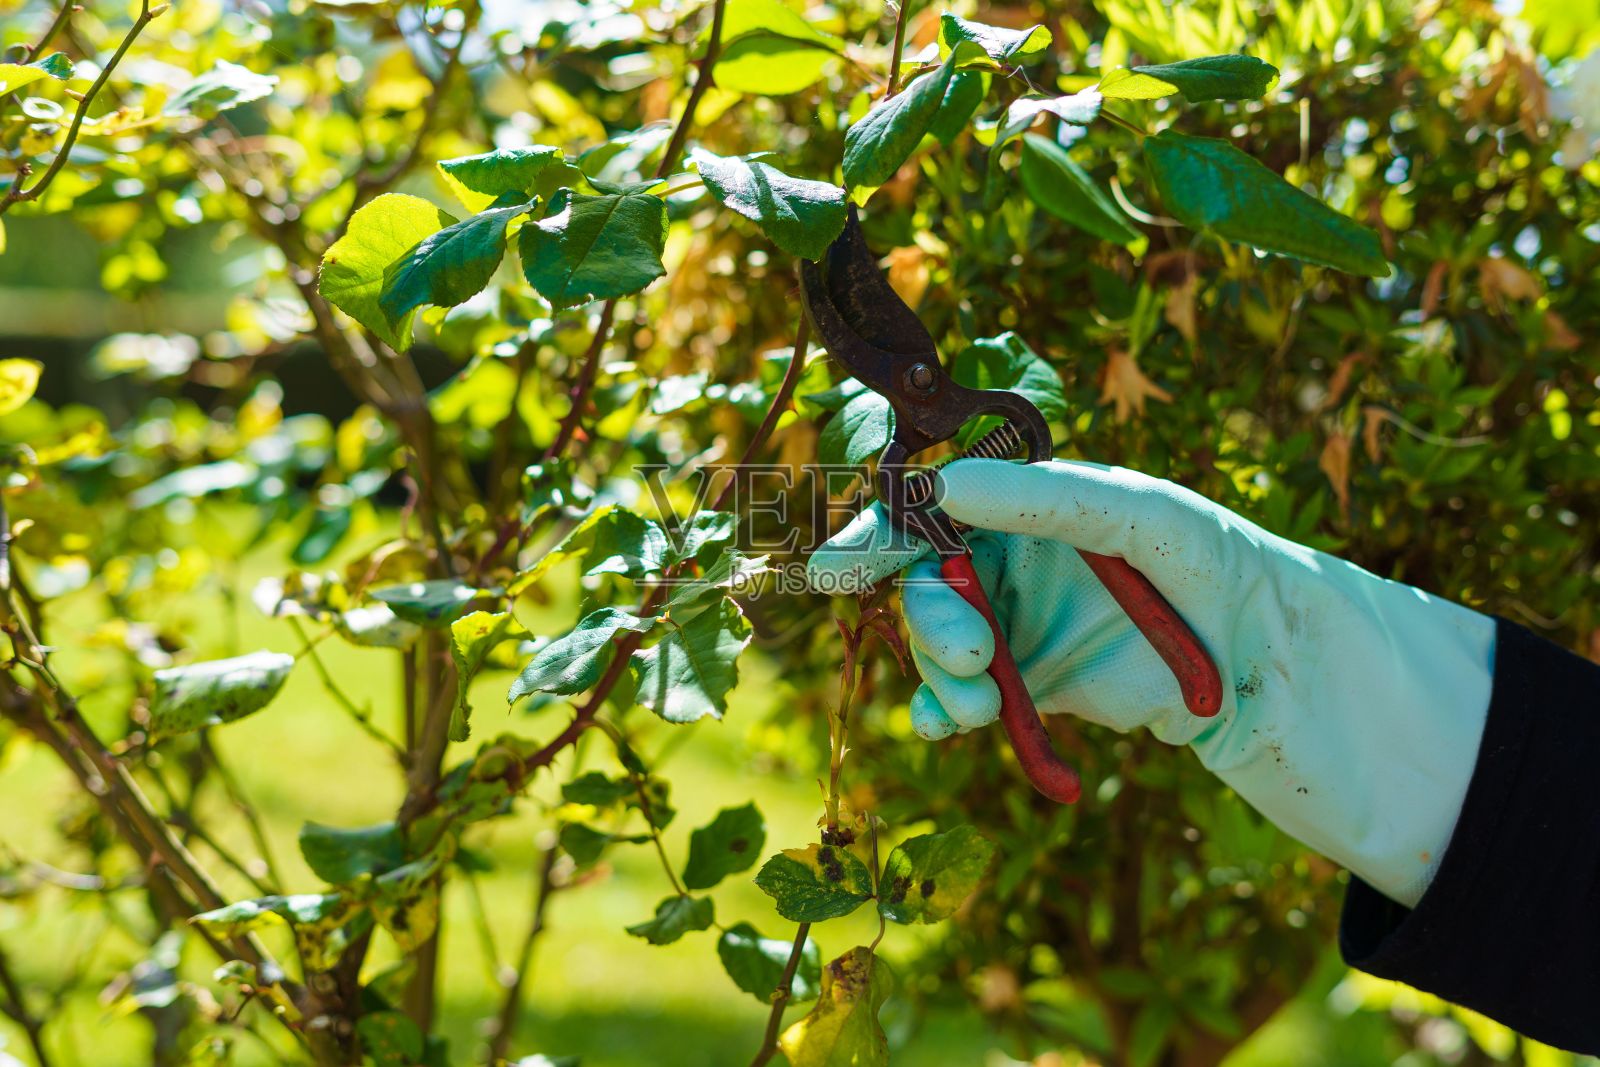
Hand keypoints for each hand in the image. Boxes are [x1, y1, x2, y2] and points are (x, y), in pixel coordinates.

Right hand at [808, 459, 1495, 906]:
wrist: (1283, 673)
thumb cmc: (1219, 565)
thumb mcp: (1137, 515)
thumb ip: (1040, 499)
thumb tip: (939, 483)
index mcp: (1032, 502)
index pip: (933, 507)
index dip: (879, 533)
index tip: (836, 568)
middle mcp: (1016, 558)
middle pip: (924, 579)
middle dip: (926, 613)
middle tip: (966, 647)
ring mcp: (1024, 624)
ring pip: (939, 643)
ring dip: (937, 669)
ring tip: (970, 697)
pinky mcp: (1039, 686)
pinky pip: (969, 698)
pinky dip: (945, 713)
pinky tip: (948, 727)